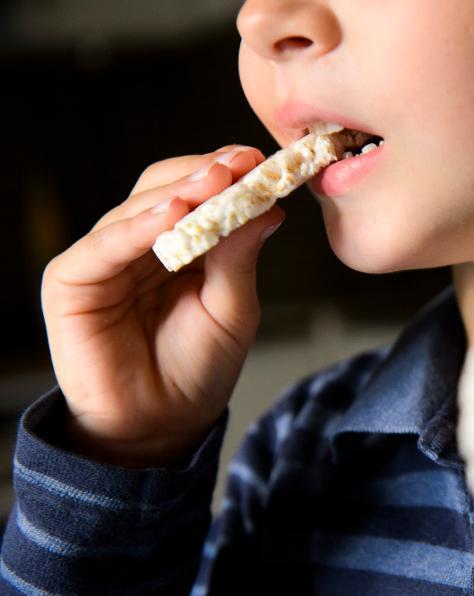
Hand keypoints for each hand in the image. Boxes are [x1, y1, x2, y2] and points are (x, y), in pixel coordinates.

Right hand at [41, 145, 284, 467]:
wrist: (163, 425)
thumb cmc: (198, 367)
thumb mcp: (232, 308)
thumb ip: (241, 258)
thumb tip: (269, 210)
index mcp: (176, 245)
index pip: (196, 194)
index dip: (225, 175)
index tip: (260, 161)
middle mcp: (137, 244)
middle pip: (164, 189)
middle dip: (204, 174)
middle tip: (241, 164)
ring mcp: (103, 259)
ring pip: (136, 211)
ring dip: (177, 192)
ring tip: (215, 182)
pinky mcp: (72, 282)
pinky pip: (104, 247)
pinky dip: (137, 228)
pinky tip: (171, 214)